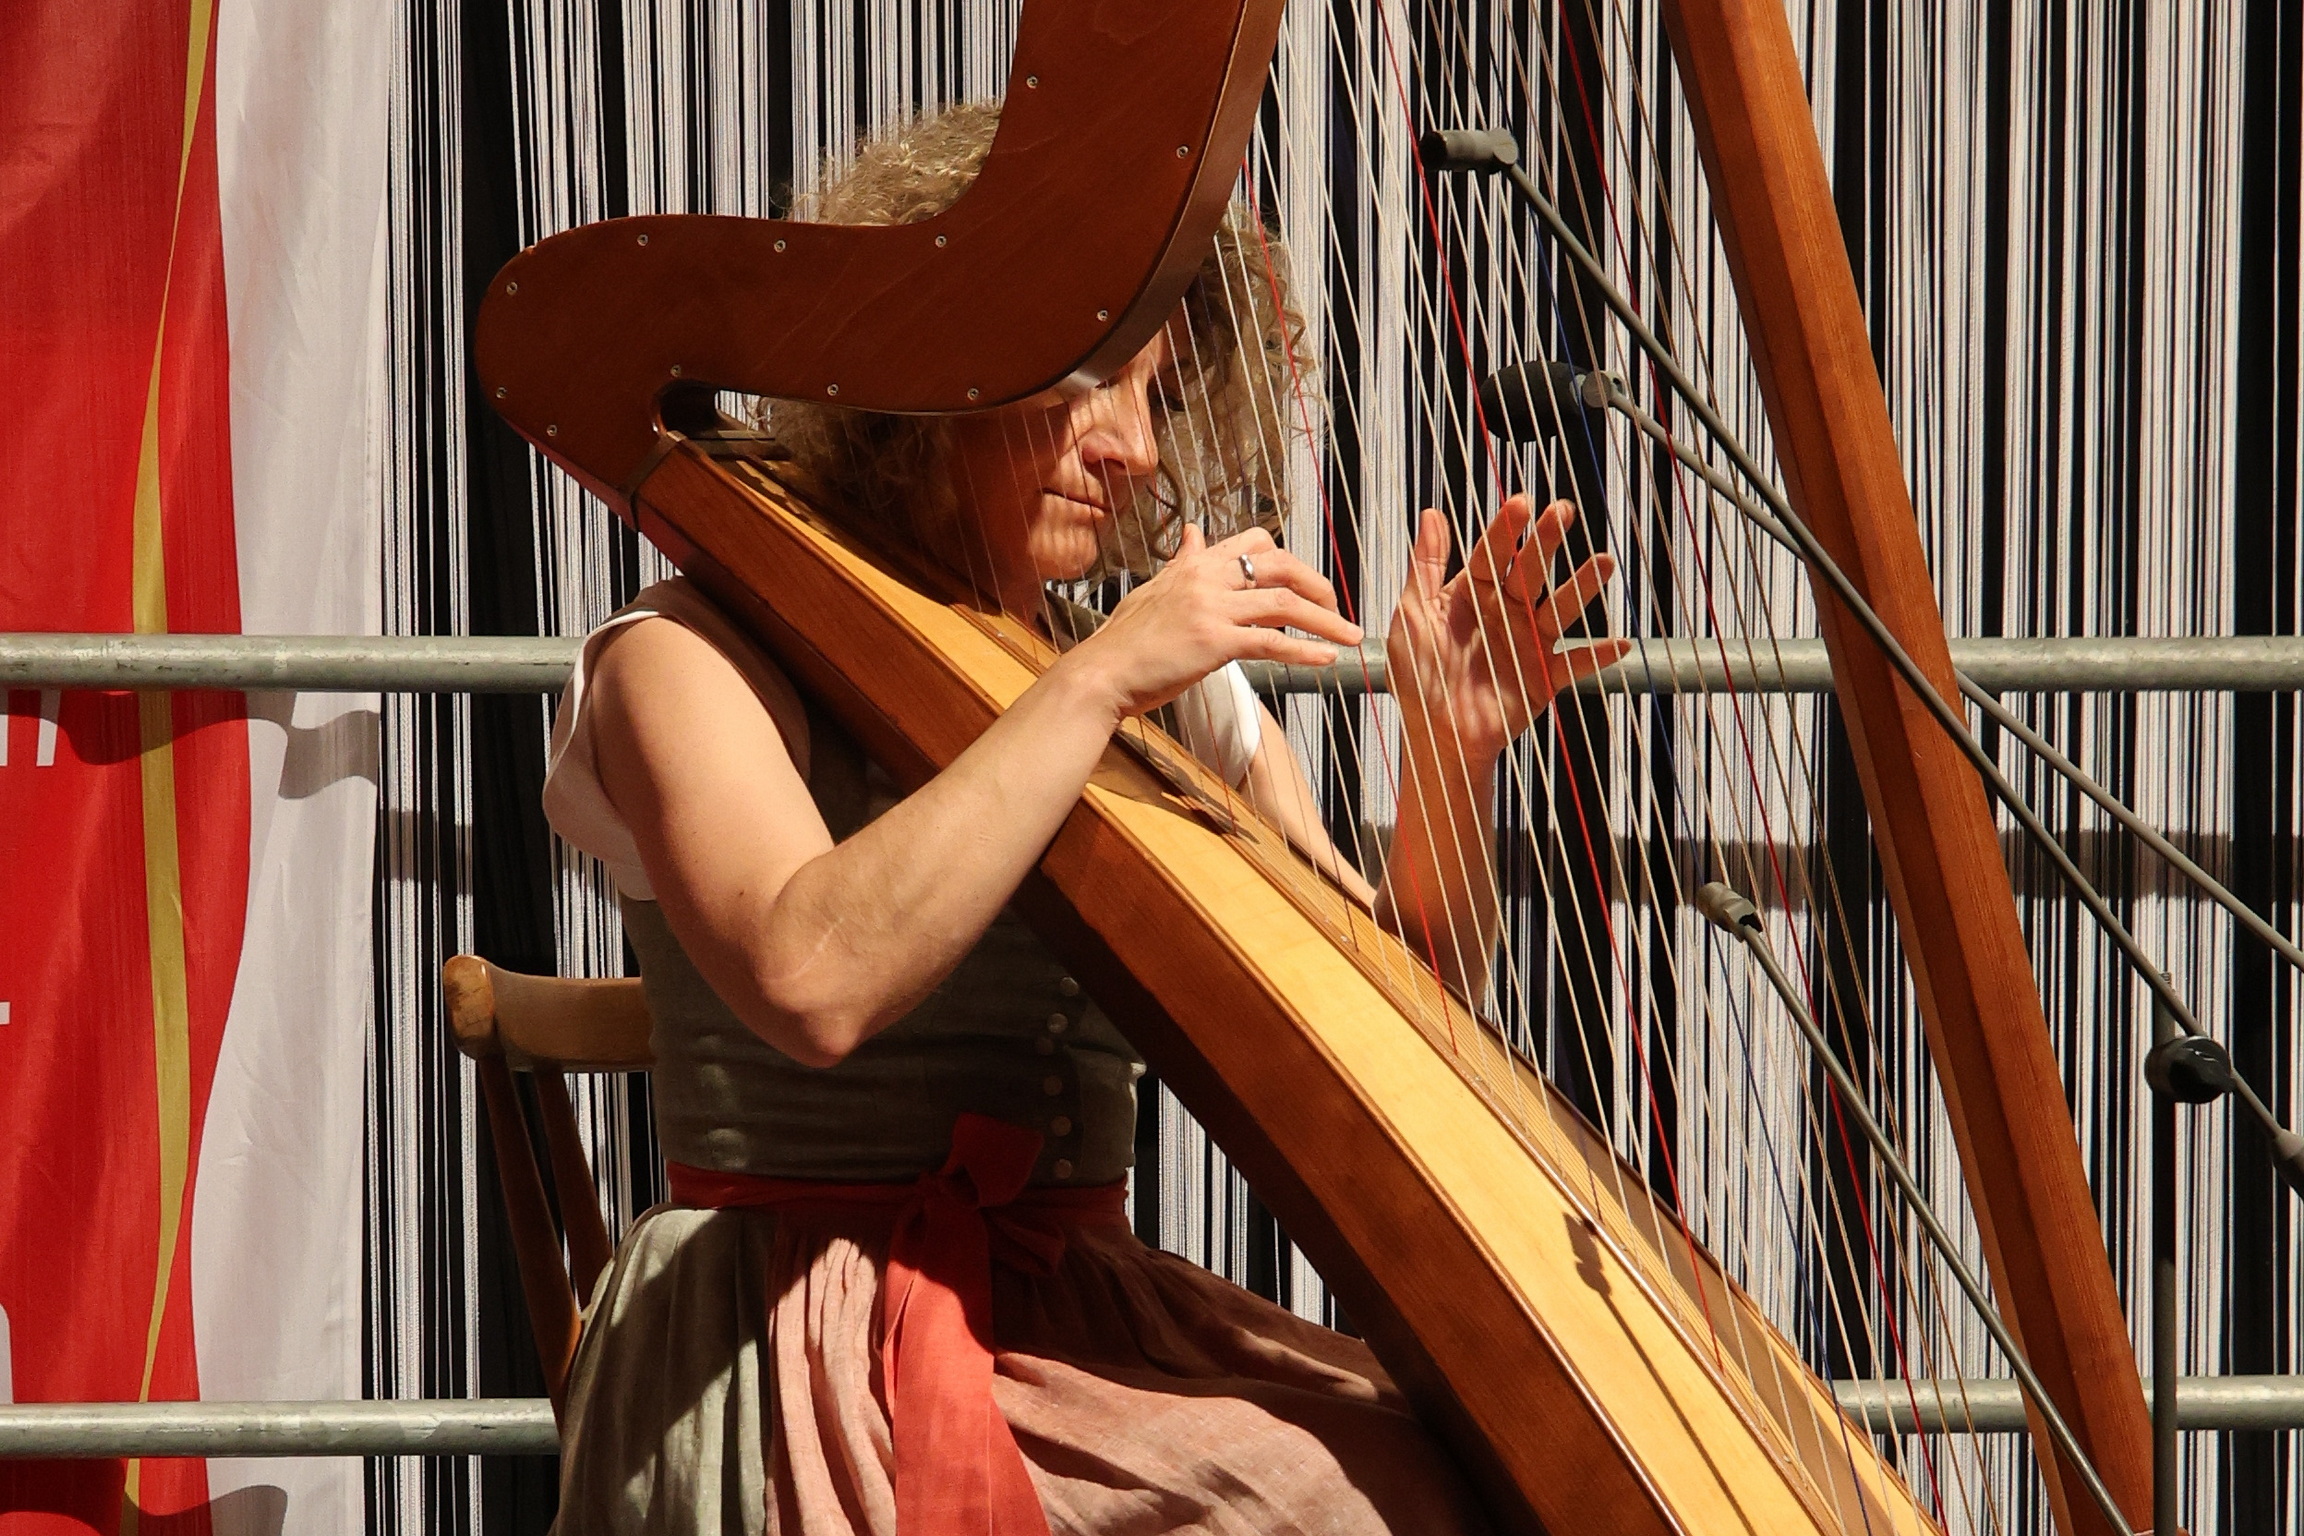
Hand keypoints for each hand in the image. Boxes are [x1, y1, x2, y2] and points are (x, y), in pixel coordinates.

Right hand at [1064, 524, 1362, 721]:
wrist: (1101, 673)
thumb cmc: (1125, 641)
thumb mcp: (1154, 590)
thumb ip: (1181, 562)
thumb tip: (1193, 531)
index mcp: (1194, 565)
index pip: (1254, 542)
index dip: (1289, 560)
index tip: (1306, 584)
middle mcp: (1206, 578)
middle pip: (1280, 565)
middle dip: (1317, 585)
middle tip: (1337, 608)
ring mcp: (1211, 608)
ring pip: (1284, 603)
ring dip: (1326, 621)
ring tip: (1351, 638)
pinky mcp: (1214, 642)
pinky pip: (1271, 642)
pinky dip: (1305, 650)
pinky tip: (1327, 658)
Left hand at [1386, 495, 1630, 759]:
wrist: (1433, 734)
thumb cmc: (1416, 675)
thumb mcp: (1413, 616)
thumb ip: (1425, 567)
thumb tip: (1431, 514)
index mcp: (1473, 594)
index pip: (1492, 553)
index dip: (1506, 529)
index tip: (1521, 503)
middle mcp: (1506, 611)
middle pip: (1530, 571)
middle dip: (1546, 542)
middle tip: (1563, 511)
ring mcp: (1528, 642)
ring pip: (1560, 608)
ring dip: (1583, 586)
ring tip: (1604, 562)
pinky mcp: (1543, 677)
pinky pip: (1575, 664)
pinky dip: (1598, 655)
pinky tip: (1619, 642)